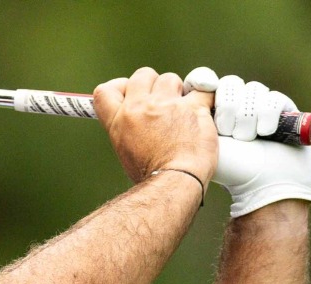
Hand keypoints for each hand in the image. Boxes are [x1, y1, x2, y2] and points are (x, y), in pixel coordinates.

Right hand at [92, 68, 216, 186]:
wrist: (175, 181)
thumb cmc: (152, 175)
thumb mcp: (126, 152)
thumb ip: (128, 130)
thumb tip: (135, 123)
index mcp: (120, 121)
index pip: (105, 91)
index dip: (119, 87)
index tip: (130, 93)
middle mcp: (141, 108)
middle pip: (142, 75)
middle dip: (152, 85)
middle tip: (160, 103)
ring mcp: (167, 105)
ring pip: (170, 79)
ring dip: (176, 91)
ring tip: (181, 111)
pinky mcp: (193, 107)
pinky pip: (202, 90)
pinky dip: (205, 97)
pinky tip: (204, 109)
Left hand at [185, 67, 310, 217]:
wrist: (263, 186)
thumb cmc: (231, 169)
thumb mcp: (203, 142)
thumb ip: (192, 117)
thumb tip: (186, 92)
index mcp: (213, 111)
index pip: (205, 80)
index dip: (203, 80)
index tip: (203, 87)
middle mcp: (237, 106)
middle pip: (230, 83)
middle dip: (229, 108)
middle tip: (229, 132)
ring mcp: (261, 106)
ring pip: (252, 90)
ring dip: (248, 117)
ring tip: (247, 139)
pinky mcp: (283, 109)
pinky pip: (273, 98)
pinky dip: (268, 115)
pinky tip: (266, 132)